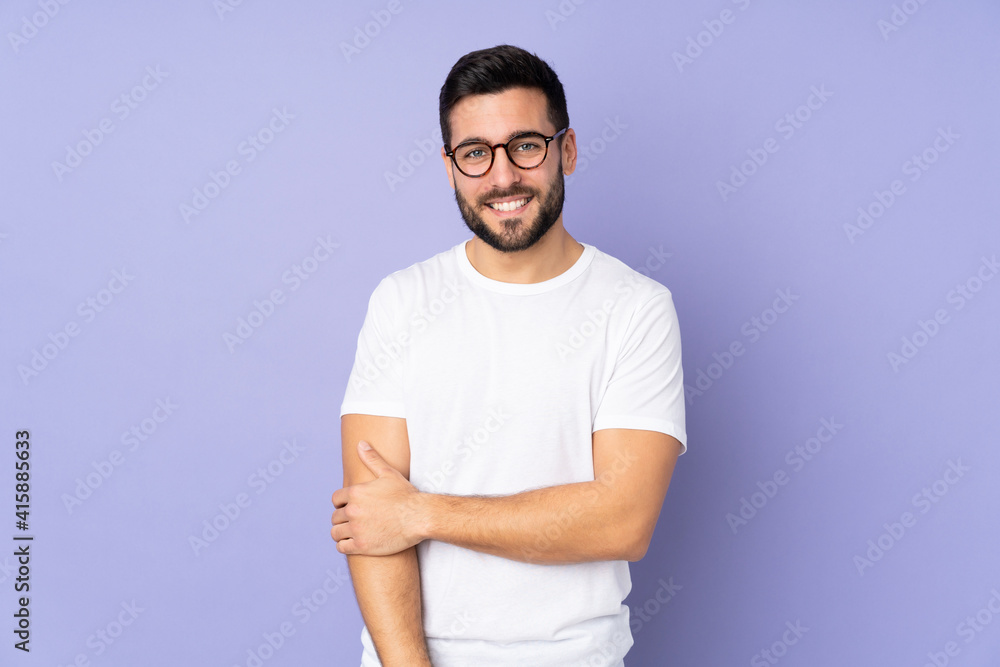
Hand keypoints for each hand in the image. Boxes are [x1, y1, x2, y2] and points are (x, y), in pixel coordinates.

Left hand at [331, 441, 426, 555]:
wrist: (419, 517)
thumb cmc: (406, 496)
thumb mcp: (388, 474)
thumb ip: (372, 459)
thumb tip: (360, 444)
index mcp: (356, 493)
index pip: (336, 499)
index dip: (341, 503)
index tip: (348, 507)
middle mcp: (352, 510)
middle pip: (335, 517)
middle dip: (342, 518)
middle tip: (353, 521)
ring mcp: (356, 529)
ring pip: (335, 533)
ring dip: (341, 533)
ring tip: (351, 533)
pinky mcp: (361, 546)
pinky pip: (341, 547)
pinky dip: (344, 546)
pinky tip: (353, 543)